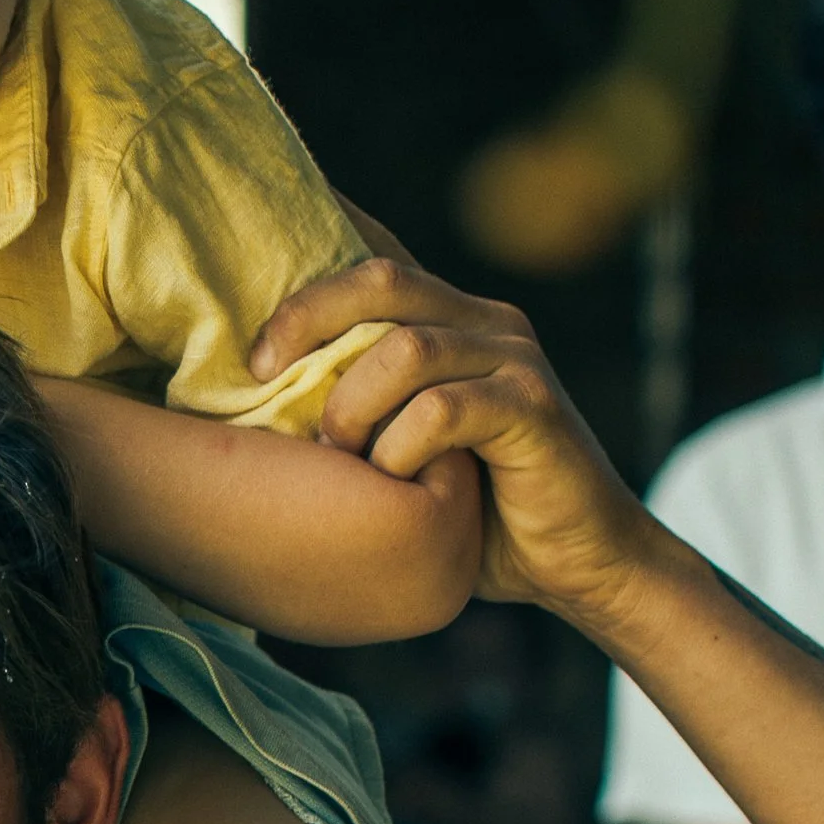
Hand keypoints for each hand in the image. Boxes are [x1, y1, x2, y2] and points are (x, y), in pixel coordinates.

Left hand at [250, 245, 645, 625]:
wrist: (573, 561)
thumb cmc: (469, 512)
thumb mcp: (400, 446)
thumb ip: (357, 404)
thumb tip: (255, 393)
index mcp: (450, 319)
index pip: (374, 262)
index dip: (311, 263)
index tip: (250, 330)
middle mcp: (485, 322)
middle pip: (381, 281)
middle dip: (306, 322)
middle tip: (262, 374)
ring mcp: (514, 359)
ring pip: (406, 348)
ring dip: (353, 404)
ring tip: (342, 454)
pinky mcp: (533, 407)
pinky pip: (442, 411)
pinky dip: (401, 449)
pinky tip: (396, 482)